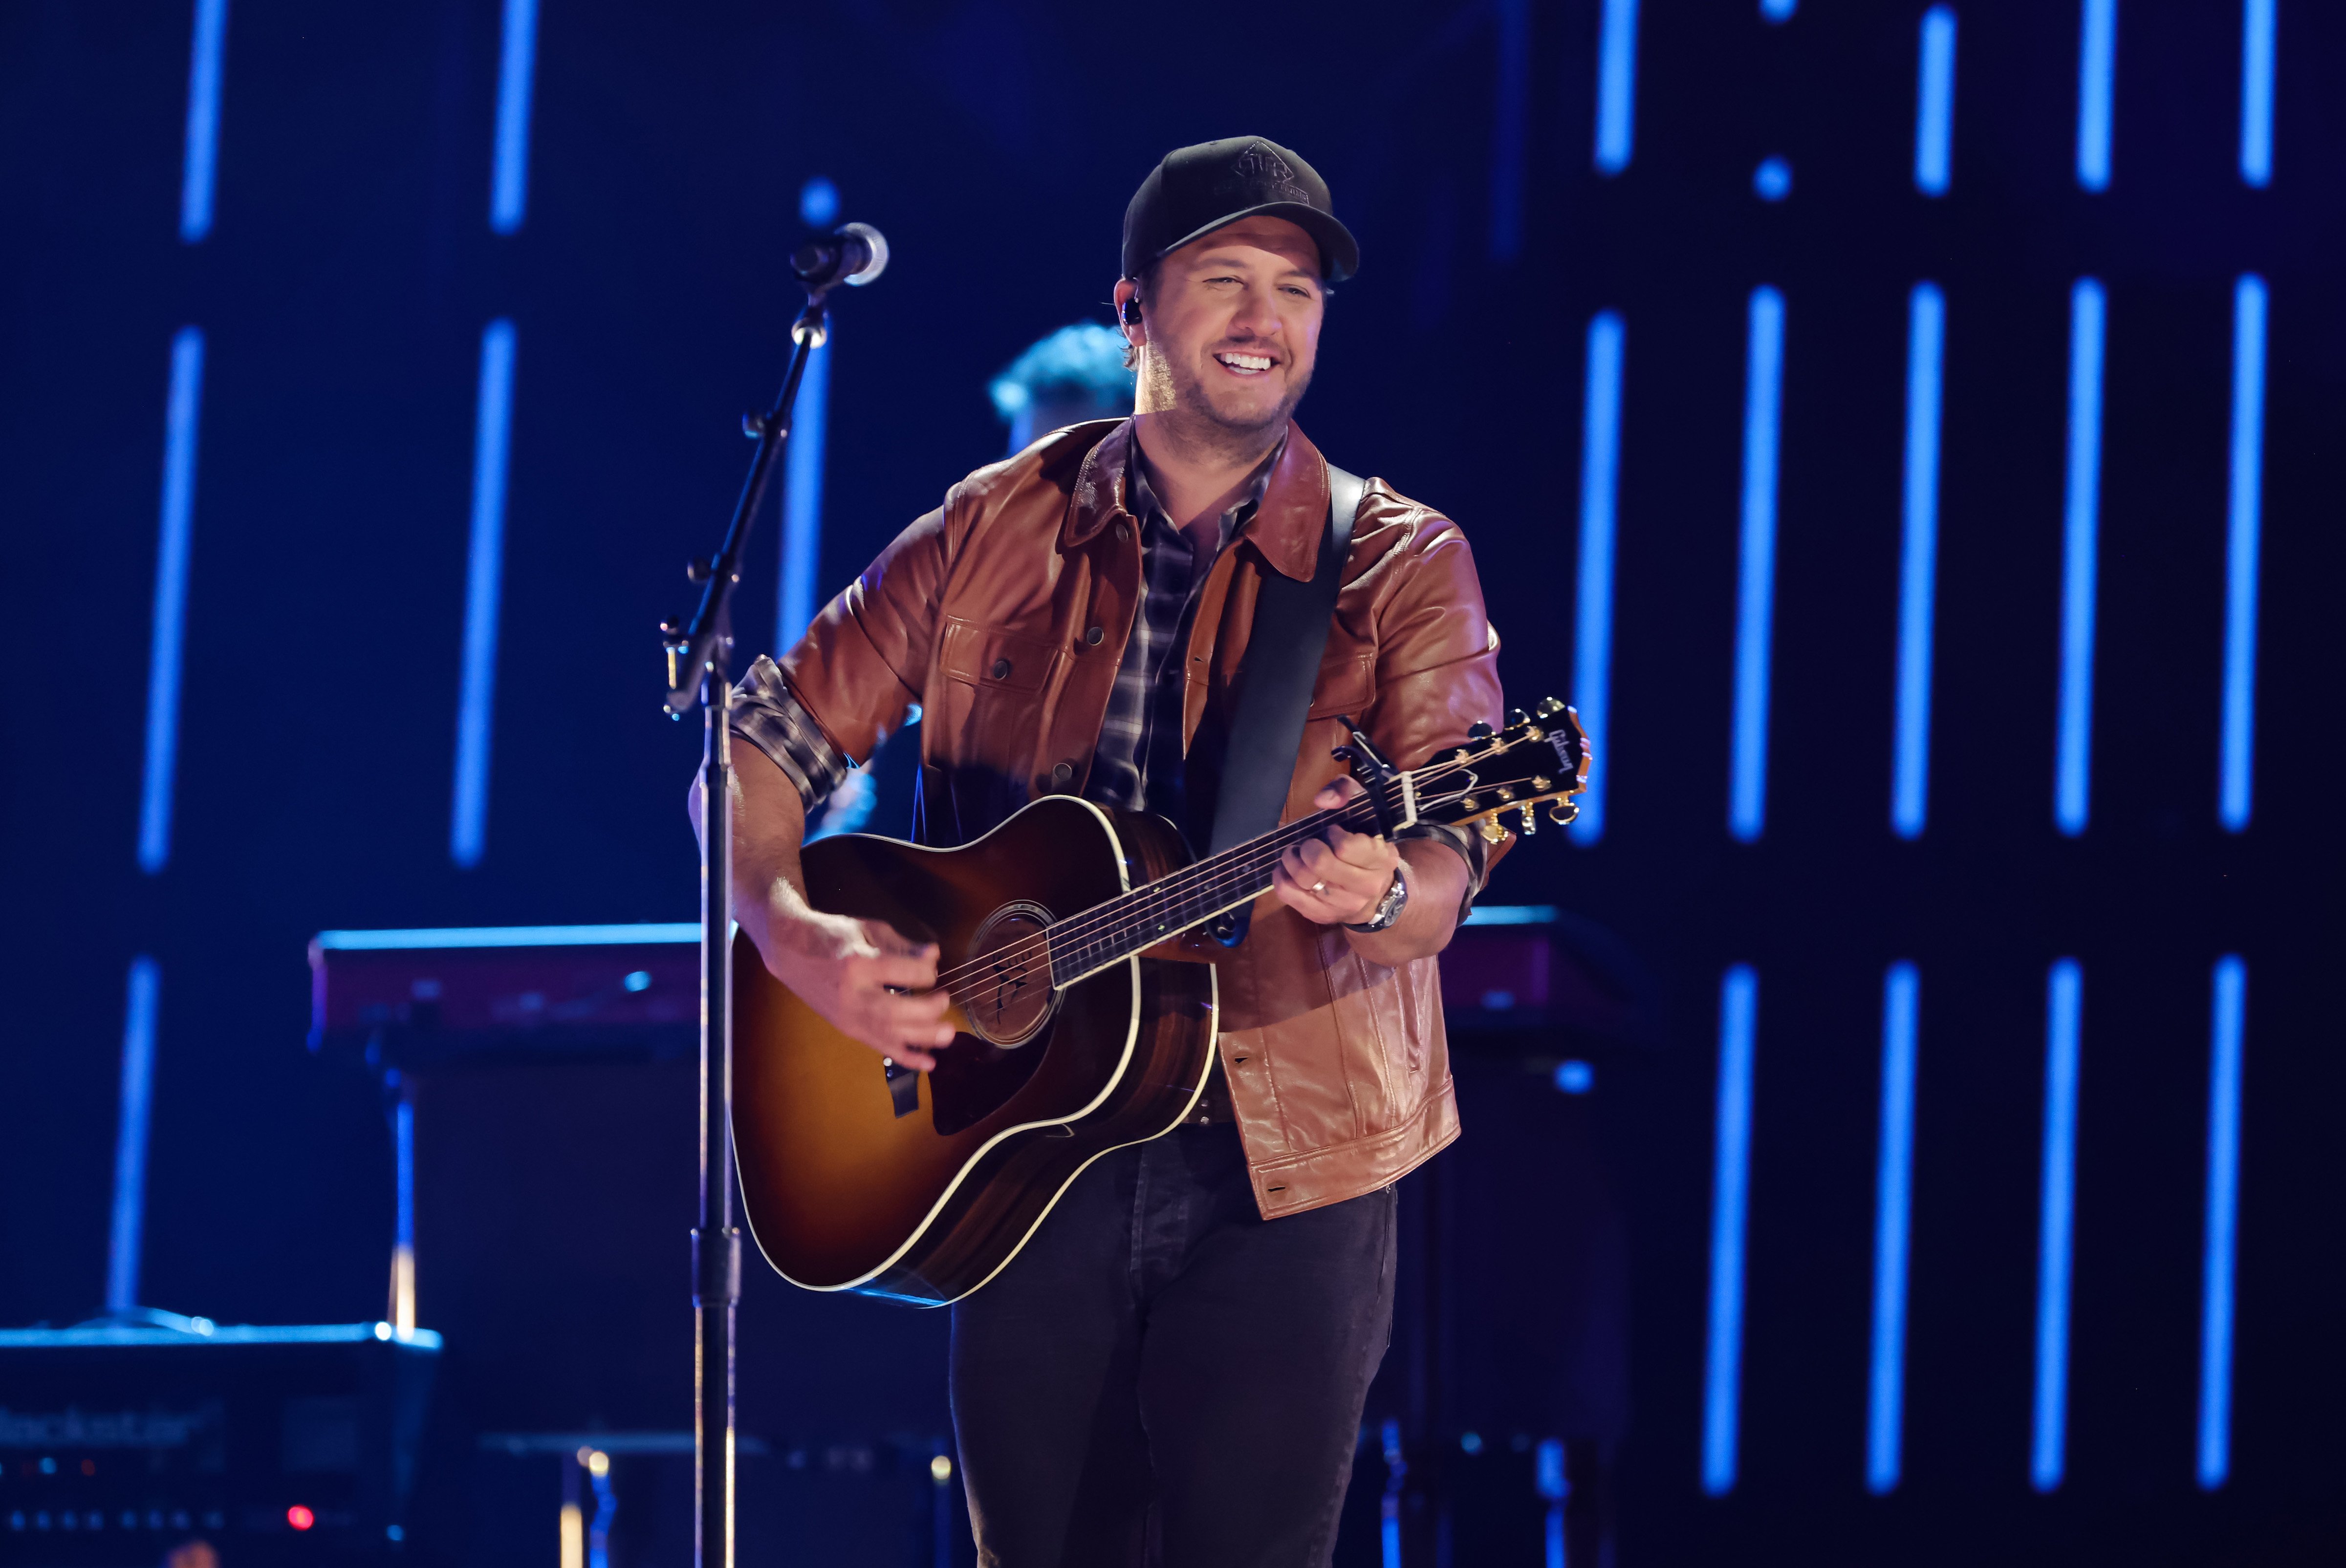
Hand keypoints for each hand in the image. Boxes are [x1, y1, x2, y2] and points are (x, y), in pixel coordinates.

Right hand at [761, 907, 956, 1069]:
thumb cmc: (832, 935)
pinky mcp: (848, 1029)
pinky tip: (929, 1063)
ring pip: (889, 1034)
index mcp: (857, 963)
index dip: (924, 971)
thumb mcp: (867, 929)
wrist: (790, 951)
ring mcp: (848, 1016)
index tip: (932, 966)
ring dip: (923, 1037)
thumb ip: (902, 945)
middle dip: (926, 1011)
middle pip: (894, 1011)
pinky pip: (880, 1047)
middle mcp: (852, 995)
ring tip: (948, 1034)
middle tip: (945, 1001)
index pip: (900, 972)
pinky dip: (906, 1056)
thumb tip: (934, 956)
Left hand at [1271, 778, 1400, 926]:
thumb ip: (1347, 792)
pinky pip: (1288, 894)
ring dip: (1292, 859)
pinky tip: (1287, 867)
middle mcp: (1365, 886)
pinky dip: (1281, 876)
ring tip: (1297, 853)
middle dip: (1307, 847)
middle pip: (1320, 864)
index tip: (1334, 832)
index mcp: (1381, 859)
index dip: (1333, 834)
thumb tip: (1323, 800)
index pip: (1346, 846)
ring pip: (1302, 879)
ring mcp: (1343, 905)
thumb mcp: (1366, 812)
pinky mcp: (1321, 915)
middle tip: (1309, 843)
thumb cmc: (1365, 845)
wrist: (1376, 894)